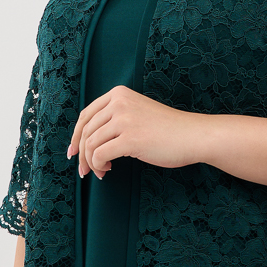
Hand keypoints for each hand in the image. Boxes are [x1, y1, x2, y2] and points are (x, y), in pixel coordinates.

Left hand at [67, 85, 202, 177]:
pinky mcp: (130, 138)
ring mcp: (124, 120)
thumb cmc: (168, 130)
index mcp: (119, 94)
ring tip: (101, 171)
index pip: (86, 115)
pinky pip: (100, 155)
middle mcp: (119, 103)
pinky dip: (99, 166)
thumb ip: (115, 118)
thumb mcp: (137, 112)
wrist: (193, 135)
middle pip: (85, 131)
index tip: (73, 152)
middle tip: (84, 170)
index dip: (76, 136)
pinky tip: (108, 170)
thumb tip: (86, 140)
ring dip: (91, 162)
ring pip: (91, 144)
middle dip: (81, 153)